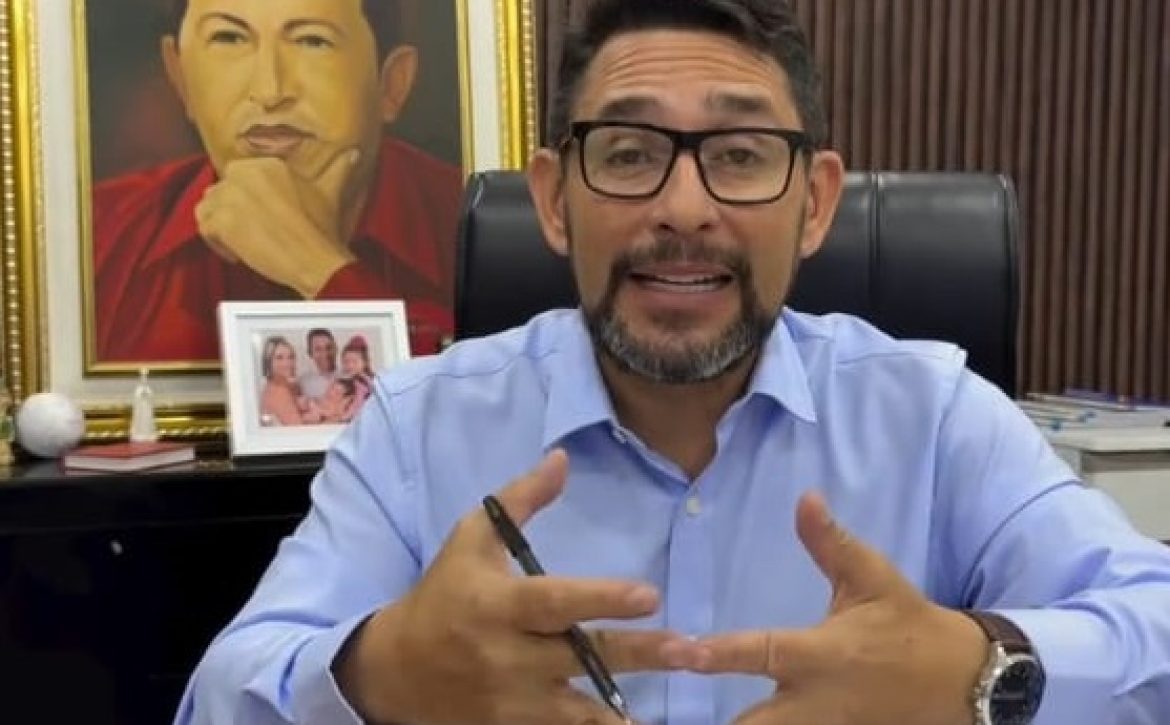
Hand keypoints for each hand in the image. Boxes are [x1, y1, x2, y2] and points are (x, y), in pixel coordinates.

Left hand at [194, 148, 359, 296]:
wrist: (314, 258)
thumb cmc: (321, 228)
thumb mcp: (330, 192)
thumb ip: (339, 169)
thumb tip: (354, 154)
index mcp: (267, 163)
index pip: (238, 177)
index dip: (248, 202)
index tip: (263, 220)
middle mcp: (244, 173)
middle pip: (220, 191)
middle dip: (231, 213)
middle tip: (251, 234)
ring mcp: (231, 197)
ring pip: (208, 208)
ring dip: (221, 228)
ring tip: (242, 244)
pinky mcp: (222, 222)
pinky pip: (205, 229)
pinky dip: (217, 245)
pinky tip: (239, 255)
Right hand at [336, 450, 702, 724]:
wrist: (394, 671)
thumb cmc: (444, 593)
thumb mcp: (471, 539)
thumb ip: (519, 500)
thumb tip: (562, 458)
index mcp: (498, 605)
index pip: (555, 602)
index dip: (602, 599)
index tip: (650, 595)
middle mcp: (508, 656)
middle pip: (582, 656)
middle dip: (639, 654)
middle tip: (690, 651)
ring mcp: (512, 701)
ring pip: (577, 712)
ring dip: (623, 710)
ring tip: (670, 711)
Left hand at [688, 493, 986, 724]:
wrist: (962, 683)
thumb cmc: (908, 624)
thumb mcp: (874, 578)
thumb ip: (831, 543)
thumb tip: (806, 497)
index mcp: (822, 655)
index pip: (762, 653)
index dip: (720, 654)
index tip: (681, 653)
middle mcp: (817, 700)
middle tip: (656, 719)